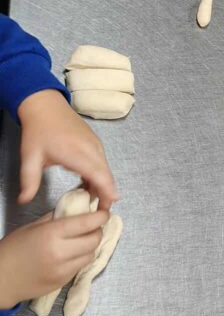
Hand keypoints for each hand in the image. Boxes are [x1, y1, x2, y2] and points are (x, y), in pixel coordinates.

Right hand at [0, 209, 107, 309]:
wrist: (1, 279)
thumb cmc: (13, 249)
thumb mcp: (32, 227)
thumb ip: (55, 218)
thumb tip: (75, 209)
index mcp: (52, 234)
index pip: (86, 223)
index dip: (100, 217)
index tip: (104, 213)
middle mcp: (61, 252)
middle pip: (94, 239)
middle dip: (97, 231)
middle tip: (92, 227)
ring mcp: (64, 269)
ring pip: (91, 254)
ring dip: (90, 246)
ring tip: (81, 241)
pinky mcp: (64, 281)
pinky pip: (81, 266)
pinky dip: (81, 258)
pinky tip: (72, 255)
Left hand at [18, 90, 117, 208]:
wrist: (45, 105)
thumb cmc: (38, 131)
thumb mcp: (30, 157)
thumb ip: (29, 181)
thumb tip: (24, 201)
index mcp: (77, 154)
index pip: (99, 176)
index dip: (106, 192)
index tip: (108, 207)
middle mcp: (91, 149)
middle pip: (106, 176)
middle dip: (106, 194)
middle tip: (99, 210)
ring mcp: (96, 145)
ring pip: (105, 170)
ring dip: (101, 185)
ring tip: (90, 199)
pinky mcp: (95, 143)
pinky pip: (102, 163)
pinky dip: (98, 175)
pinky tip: (86, 183)